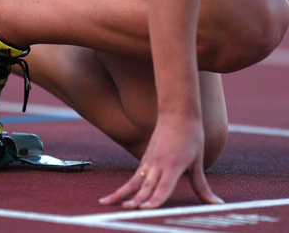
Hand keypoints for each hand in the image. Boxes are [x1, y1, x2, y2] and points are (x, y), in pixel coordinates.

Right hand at [99, 116, 223, 208]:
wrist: (177, 112)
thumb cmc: (191, 136)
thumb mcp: (198, 162)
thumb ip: (202, 186)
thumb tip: (217, 203)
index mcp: (173, 165)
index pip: (162, 187)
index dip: (154, 200)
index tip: (144, 209)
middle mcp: (158, 165)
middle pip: (144, 186)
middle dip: (133, 200)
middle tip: (124, 210)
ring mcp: (149, 162)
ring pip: (133, 182)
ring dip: (120, 193)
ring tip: (104, 202)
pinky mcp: (145, 160)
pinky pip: (134, 177)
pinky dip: (124, 187)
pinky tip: (114, 196)